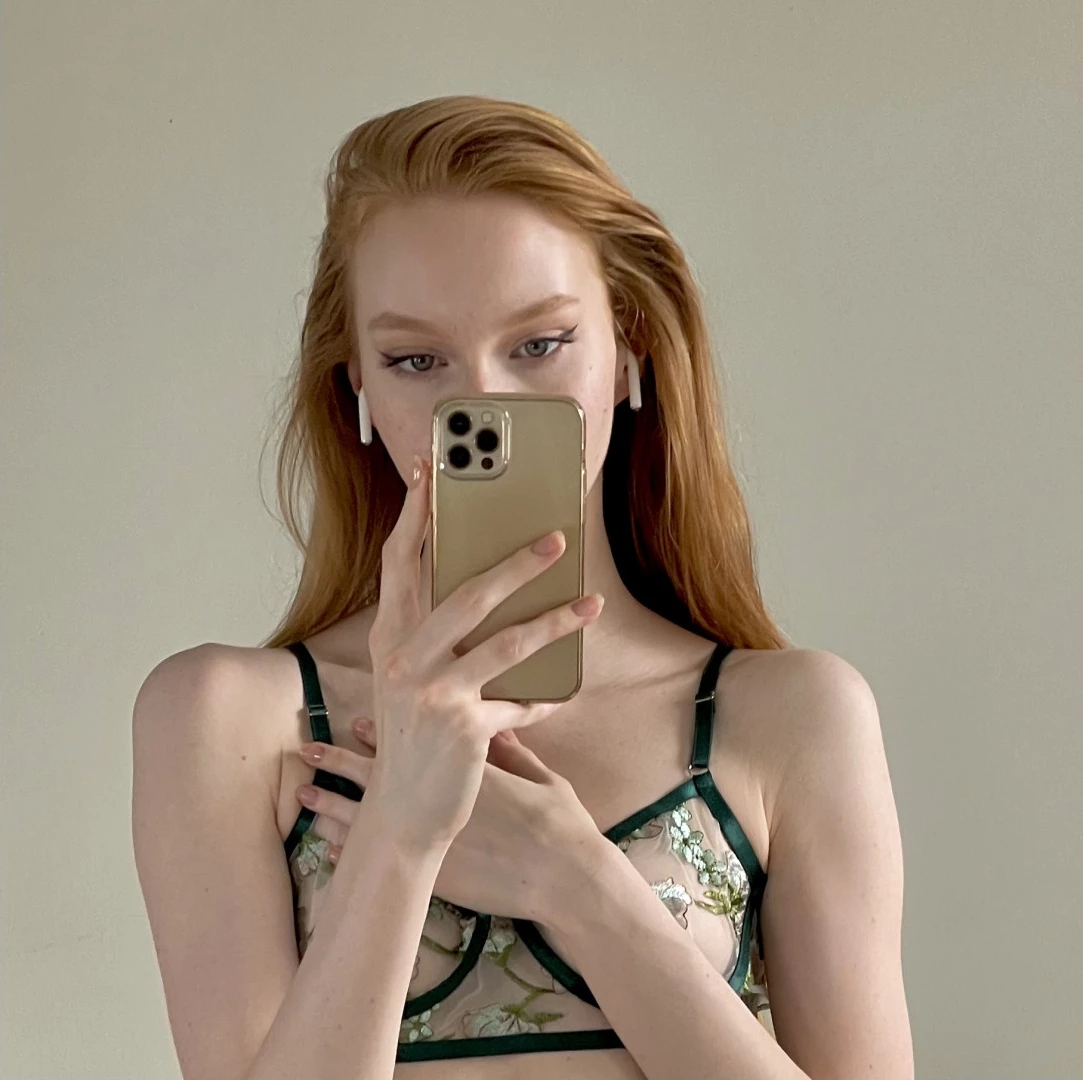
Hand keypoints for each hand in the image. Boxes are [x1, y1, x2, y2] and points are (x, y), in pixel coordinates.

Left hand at [297, 719, 604, 922]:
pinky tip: (331, 848)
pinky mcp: (437, 878)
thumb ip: (513, 748)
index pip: (414, 744)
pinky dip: (357, 854)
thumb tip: (497, 717)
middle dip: (341, 763)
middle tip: (308, 749)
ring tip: (303, 797)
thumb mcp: (540, 775)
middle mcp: (440, 803)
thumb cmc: (560, 823)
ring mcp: (434, 843)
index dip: (382, 733)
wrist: (566, 878)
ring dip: (334, 807)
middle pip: (380, 779)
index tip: (356, 721)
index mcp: (465, 769)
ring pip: (371, 822)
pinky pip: (385, 864)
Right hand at [348, 453, 603, 854]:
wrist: (403, 812)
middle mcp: (404, 658)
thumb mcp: (411, 679)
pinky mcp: (464, 727)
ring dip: (556, 620)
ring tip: (592, 603)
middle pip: (466, 591)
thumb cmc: (413, 736)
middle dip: (515, 562)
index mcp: (390, 637)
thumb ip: (436, 633)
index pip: (400, 560)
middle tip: (557, 538)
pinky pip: (520, 702)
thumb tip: (490, 583)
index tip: (432, 467)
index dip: (416, 511)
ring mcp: (432, 692)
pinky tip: (564, 691)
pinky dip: (545, 698)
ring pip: (506, 641)